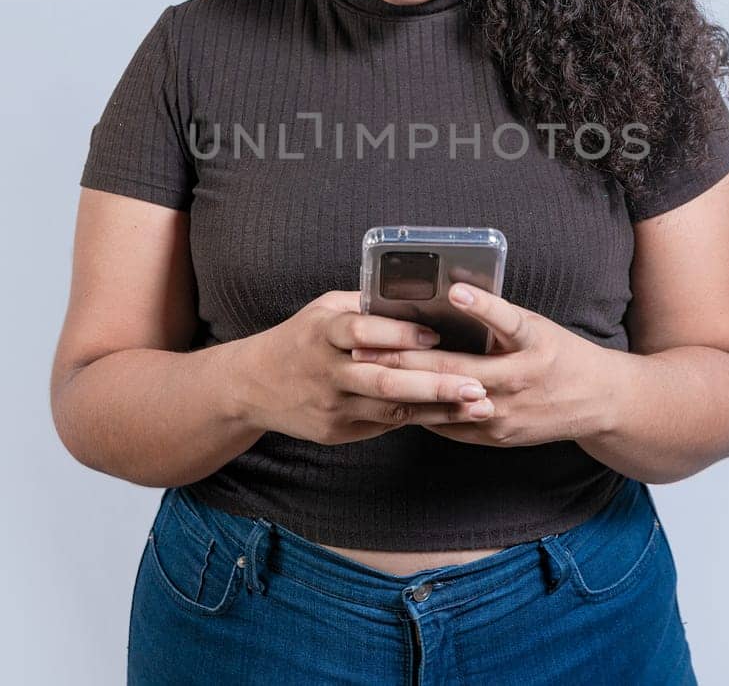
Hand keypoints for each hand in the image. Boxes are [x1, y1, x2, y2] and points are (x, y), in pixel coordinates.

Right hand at [233, 290, 494, 445]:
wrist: (251, 386)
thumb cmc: (298, 339)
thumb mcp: (321, 310)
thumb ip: (361, 306)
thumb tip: (412, 297)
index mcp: (321, 333)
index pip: (362, 332)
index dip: (399, 334)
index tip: (435, 336)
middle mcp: (326, 372)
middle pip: (384, 381)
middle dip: (434, 384)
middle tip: (476, 383)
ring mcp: (332, 406)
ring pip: (391, 409)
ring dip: (438, 408)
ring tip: (477, 403)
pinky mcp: (336, 431)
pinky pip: (384, 424)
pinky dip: (419, 419)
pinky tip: (451, 414)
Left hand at [348, 283, 611, 446]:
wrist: (597, 402)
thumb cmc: (560, 354)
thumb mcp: (538, 328)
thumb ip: (498, 319)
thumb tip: (452, 294)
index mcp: (535, 345)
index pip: (508, 322)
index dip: (483, 306)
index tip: (456, 290)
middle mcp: (521, 380)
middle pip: (459, 370)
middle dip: (409, 359)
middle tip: (369, 346)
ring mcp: (508, 414)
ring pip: (448, 403)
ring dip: (407, 389)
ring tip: (369, 375)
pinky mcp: (498, 436)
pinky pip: (452, 424)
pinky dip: (423, 411)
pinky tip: (394, 400)